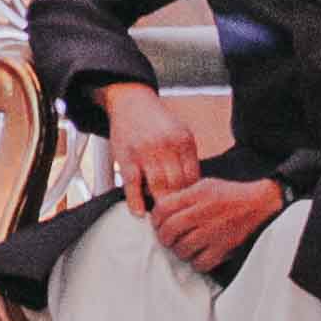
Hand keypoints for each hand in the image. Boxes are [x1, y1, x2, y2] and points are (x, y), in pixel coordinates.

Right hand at [103, 86, 201, 214]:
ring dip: (160, 206)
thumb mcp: (179, 133)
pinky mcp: (126, 157)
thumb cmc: (156, 122)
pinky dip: (136, 201)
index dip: (192, 197)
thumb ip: (185, 158)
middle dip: (178, 204)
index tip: (190, 209)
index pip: (193, 178)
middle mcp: (166, 145)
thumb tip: (192, 189)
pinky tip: (139, 213)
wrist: (130, 101)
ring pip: (158, 187)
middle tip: (177, 220)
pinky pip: (133, 184)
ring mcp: (145, 152)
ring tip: (161, 220)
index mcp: (184, 140)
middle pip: (178, 185)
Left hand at [150, 173, 283, 278]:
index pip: (163, 208)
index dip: (155, 218)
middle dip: (164, 237)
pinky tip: (199, 255)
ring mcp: (214, 231)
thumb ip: (183, 195)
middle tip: (167, 238)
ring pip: (182, 249)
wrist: (260, 203)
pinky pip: (201, 263)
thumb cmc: (229, 194)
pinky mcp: (225, 247)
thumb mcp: (204, 185)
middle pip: (169, 230)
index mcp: (197, 194)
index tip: (158, 223)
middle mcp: (204, 212)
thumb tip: (159, 208)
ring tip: (183, 247)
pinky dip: (196, 262)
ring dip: (179, 251)